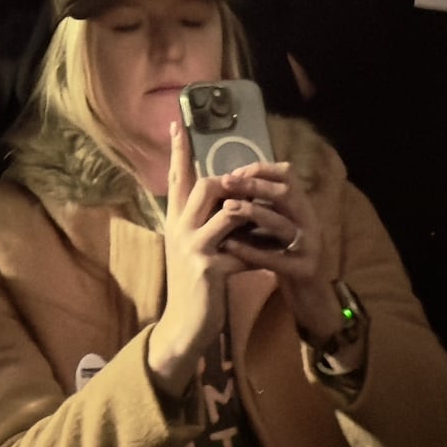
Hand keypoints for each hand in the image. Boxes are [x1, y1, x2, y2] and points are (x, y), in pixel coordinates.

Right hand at [146, 118, 246, 401]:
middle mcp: (179, 228)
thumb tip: (232, 200)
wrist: (184, 324)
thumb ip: (207, 222)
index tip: (177, 122)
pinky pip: (243, 249)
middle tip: (251, 186)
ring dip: (252, 213)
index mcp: (175, 220)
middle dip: (233, 183)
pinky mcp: (208, 269)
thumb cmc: (194, 284)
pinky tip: (270, 259)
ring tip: (269, 218)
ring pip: (227, 211)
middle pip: (206, 186)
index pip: (176, 177)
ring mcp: (192, 247)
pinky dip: (260, 252)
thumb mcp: (195, 247)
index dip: (179, 150)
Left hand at [211, 156, 344, 346]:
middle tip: (226, 182)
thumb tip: (230, 184)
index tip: (234, 171)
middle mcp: (310, 222)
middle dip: (253, 185)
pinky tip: (229, 246)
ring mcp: (310, 247)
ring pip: (282, 224)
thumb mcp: (279, 228)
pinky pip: (275, 258)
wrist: (312, 299)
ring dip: (252, 213)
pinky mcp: (304, 271)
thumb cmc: (288, 259)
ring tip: (226, 208)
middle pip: (285, 194)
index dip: (261, 169)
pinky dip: (251, 251)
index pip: (288, 175)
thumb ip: (264, 208)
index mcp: (304, 208)